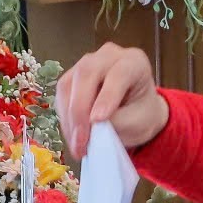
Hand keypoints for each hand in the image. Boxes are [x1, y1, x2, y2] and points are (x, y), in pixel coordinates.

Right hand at [55, 42, 170, 158]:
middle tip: (81, 140)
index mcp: (134, 62)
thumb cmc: (141, 115)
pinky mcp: (72, 77)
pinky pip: (62, 95)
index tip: (97, 120)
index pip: (119, 73)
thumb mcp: (138, 122)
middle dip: (80, 109)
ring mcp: (87, 64)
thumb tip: (91, 126)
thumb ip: (117, 121)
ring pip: (68, 84)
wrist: (136, 114)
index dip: (107, 96)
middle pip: (86, 73)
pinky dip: (65, 118)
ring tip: (77, 145)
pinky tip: (73, 136)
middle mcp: (108, 56)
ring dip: (69, 117)